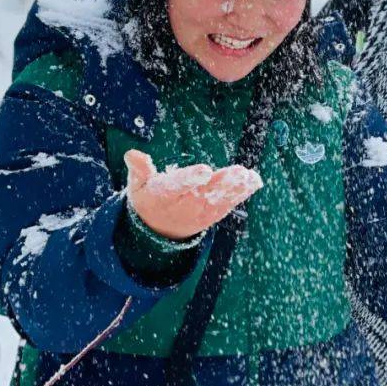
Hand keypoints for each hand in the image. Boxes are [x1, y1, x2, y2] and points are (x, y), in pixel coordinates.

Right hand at [124, 150, 262, 241]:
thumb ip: (139, 170)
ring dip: (237, 188)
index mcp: (164, 196)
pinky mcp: (214, 214)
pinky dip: (243, 193)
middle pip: (205, 193)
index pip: (178, 186)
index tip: (204, 170)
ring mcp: (201, 211)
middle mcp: (185, 205)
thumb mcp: (137, 186)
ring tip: (249, 176)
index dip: (191, 179)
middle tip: (238, 172)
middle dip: (223, 183)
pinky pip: (229, 203)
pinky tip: (254, 181)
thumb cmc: (149, 200)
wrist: (159, 232)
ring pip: (221, 199)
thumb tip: (132, 154)